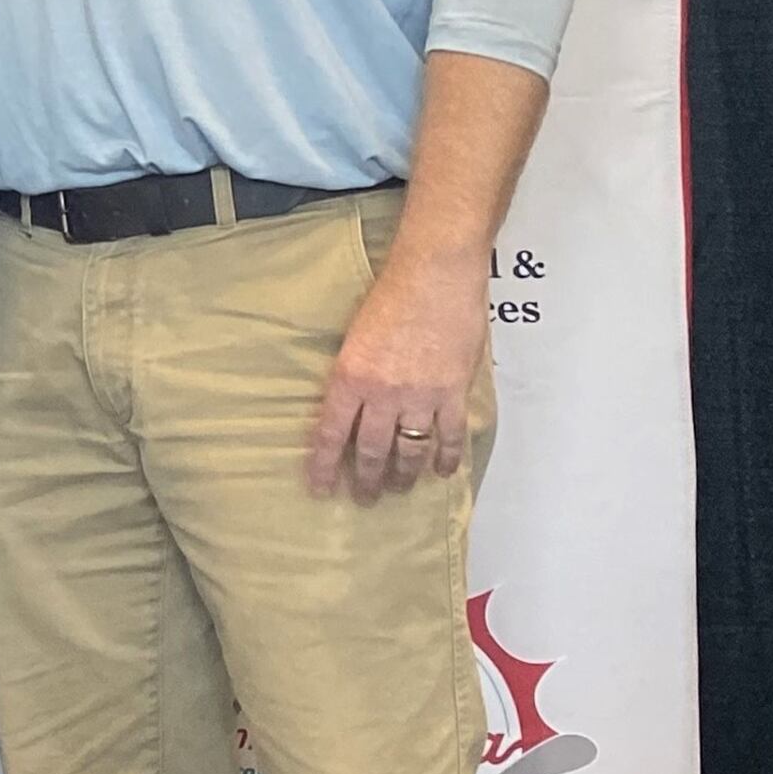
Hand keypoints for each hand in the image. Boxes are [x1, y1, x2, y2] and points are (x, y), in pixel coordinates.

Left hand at [306, 239, 485, 502]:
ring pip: (409, 451)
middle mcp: (382, 394)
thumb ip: (353, 376)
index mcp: (349, 378)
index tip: (320, 488)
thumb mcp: (354, 338)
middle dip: (366, 480)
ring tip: (397, 489)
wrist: (434, 275)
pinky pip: (448, 437)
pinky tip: (441, 472)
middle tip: (364, 498)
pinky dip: (445, 458)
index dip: (323, 466)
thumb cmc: (392, 296)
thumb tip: (349, 407)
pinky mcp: (452, 393)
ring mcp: (420, 397)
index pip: (329, 434)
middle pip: (370, 450)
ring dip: (403, 475)